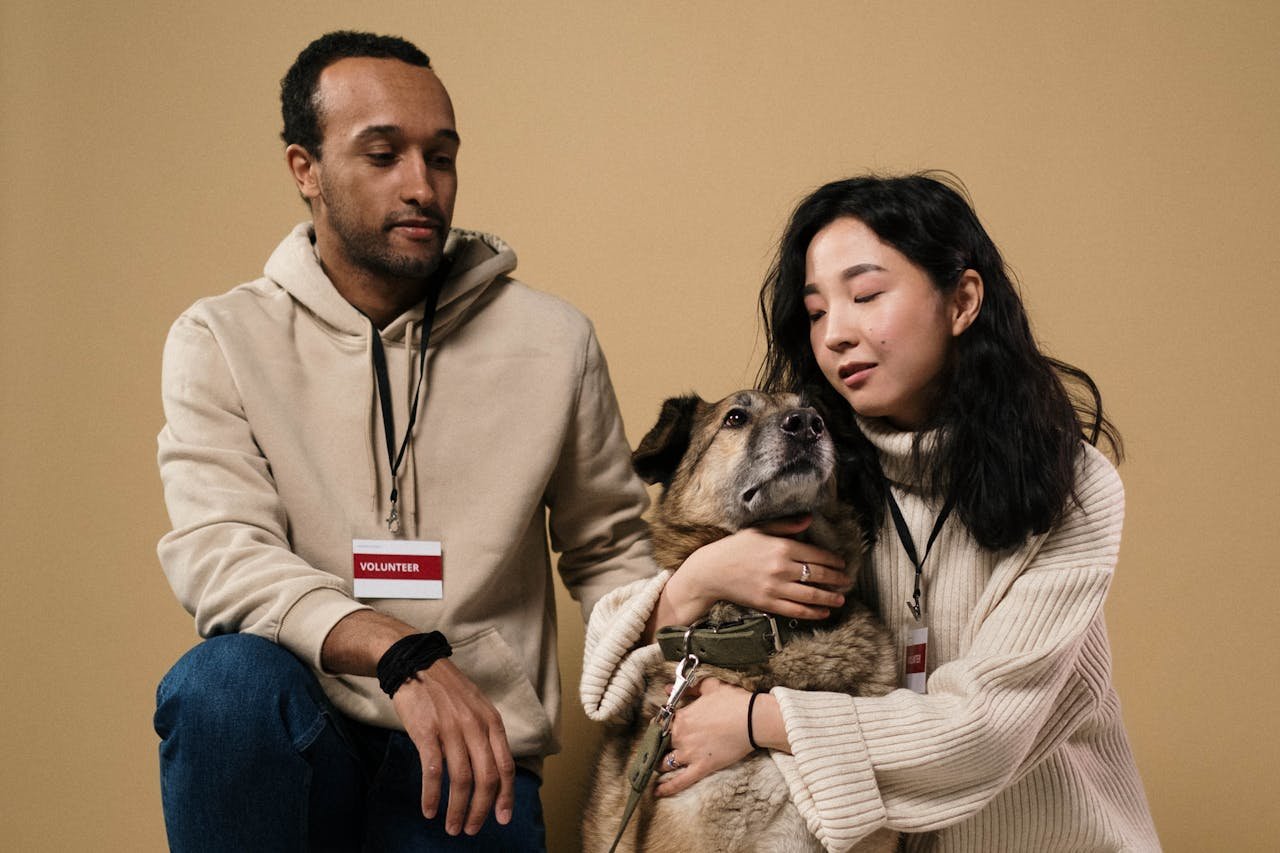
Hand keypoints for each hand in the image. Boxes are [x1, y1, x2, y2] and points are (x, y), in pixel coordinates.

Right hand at [391, 659, 516, 835]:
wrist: (416, 663)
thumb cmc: (447, 690)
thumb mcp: (477, 707)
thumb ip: (486, 735)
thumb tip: (493, 771)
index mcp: (491, 722)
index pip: (506, 766)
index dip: (506, 796)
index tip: (502, 818)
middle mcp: (476, 726)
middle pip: (486, 778)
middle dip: (481, 809)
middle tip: (471, 829)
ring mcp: (451, 728)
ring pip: (461, 779)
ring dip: (457, 809)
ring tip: (451, 827)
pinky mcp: (427, 731)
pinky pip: (433, 771)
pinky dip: (432, 795)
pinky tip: (429, 810)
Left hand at [654, 678, 754, 796]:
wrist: (753, 720)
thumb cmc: (733, 701)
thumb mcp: (709, 687)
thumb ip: (688, 689)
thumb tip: (668, 688)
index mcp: (681, 717)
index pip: (661, 723)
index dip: (660, 725)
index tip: (661, 728)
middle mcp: (681, 736)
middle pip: (661, 744)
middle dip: (657, 745)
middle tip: (657, 747)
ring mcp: (690, 754)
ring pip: (666, 763)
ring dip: (659, 765)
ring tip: (655, 767)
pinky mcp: (702, 767)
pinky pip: (681, 781)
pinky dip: (668, 787)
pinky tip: (658, 791)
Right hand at [662, 515, 850, 624]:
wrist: (711, 571)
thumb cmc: (735, 548)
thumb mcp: (760, 530)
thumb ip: (786, 525)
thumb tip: (809, 519)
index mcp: (782, 547)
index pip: (817, 555)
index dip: (834, 561)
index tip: (842, 564)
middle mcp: (781, 567)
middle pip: (819, 575)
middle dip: (837, 579)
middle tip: (847, 582)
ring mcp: (775, 587)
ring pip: (811, 595)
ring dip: (830, 597)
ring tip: (840, 598)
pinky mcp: (768, 603)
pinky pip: (797, 610)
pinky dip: (813, 613)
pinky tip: (823, 612)